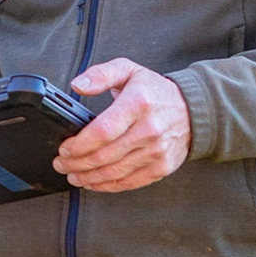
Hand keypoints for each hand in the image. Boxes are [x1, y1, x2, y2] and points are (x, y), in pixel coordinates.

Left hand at [54, 57, 190, 191]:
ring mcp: (156, 151)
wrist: (193, 109)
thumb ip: (101, 75)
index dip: (79, 144)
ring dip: (88, 177)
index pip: (102, 131)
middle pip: (104, 155)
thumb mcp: (128, 70)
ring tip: (73, 174)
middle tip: (61, 164)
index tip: (64, 149)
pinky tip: (93, 182)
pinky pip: (129, 182)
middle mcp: (149, 129)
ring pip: (114, 172)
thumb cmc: (156, 91)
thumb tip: (78, 85)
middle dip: (76, 163)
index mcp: (138, 103)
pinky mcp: (161, 167)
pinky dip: (107, 186)